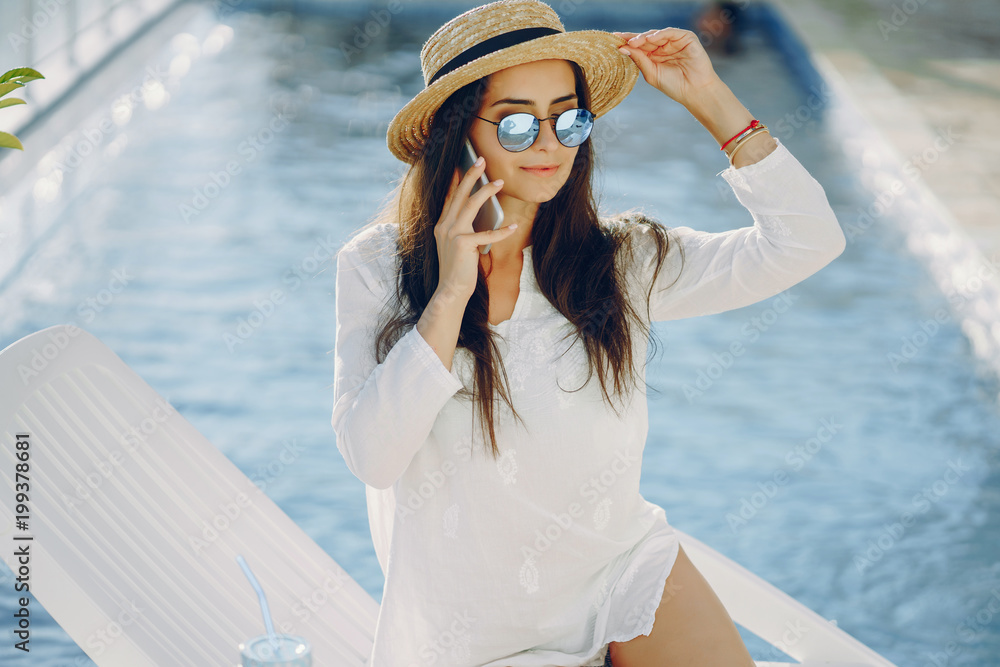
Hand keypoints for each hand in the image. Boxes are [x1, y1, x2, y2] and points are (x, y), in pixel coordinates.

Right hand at [434, 156, 515, 300]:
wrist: (451, 290)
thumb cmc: (458, 268)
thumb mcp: (458, 244)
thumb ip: (465, 228)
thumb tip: (480, 213)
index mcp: (442, 225)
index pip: (450, 197)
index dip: (457, 180)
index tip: (464, 164)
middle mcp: (445, 226)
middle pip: (459, 195)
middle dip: (471, 175)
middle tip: (481, 160)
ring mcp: (452, 234)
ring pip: (471, 205)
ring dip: (486, 191)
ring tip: (499, 182)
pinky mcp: (464, 245)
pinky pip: (486, 234)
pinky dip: (501, 230)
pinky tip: (513, 226)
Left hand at [613, 28, 720, 106]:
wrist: (694, 91)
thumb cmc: (674, 85)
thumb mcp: (652, 73)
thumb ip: (639, 60)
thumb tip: (622, 48)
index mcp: (655, 55)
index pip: (639, 46)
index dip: (627, 41)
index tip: (613, 39)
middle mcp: (664, 46)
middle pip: (646, 38)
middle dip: (633, 38)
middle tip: (621, 40)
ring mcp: (675, 41)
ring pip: (656, 34)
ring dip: (644, 37)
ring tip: (634, 42)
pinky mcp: (686, 38)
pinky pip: (671, 32)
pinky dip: (660, 34)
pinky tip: (651, 39)